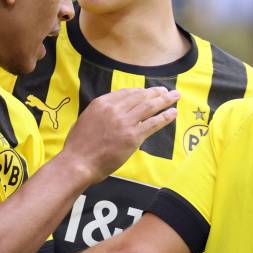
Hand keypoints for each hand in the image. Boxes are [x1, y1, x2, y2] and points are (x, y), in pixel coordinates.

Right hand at [61, 87, 179, 182]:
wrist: (78, 162)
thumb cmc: (78, 145)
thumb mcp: (86, 119)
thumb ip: (100, 113)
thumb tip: (110, 113)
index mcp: (102, 103)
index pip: (126, 93)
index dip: (141, 91)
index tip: (149, 92)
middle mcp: (115, 109)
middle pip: (141, 96)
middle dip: (156, 93)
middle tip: (166, 91)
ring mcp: (125, 122)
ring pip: (150, 106)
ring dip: (165, 100)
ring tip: (175, 97)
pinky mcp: (133, 136)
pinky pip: (153, 123)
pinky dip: (165, 117)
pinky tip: (173, 113)